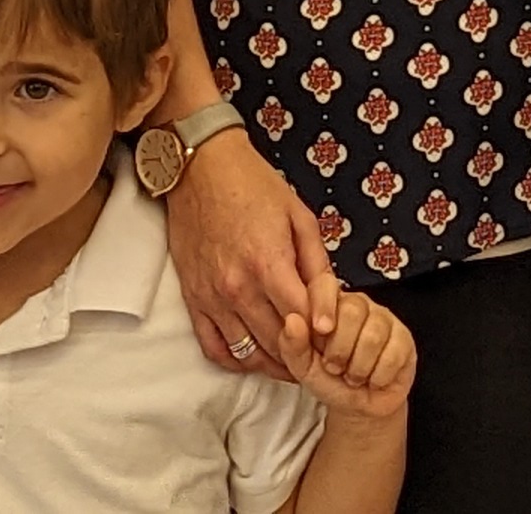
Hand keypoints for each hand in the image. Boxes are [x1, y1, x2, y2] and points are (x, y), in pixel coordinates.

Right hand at [166, 130, 339, 377]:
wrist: (199, 167)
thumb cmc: (254, 186)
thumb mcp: (300, 216)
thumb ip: (317, 264)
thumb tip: (330, 307)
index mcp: (269, 263)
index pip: (305, 320)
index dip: (326, 336)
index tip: (337, 339)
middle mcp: (238, 287)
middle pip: (279, 343)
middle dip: (305, 354)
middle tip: (322, 356)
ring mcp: (212, 297)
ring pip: (249, 354)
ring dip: (276, 364)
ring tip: (295, 361)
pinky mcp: (193, 299)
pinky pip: (215, 348)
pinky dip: (238, 361)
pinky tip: (256, 358)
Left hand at [278, 290, 413, 420]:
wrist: (359, 408)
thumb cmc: (329, 380)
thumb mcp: (303, 368)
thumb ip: (293, 346)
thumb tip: (292, 321)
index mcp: (329, 304)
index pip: (325, 284)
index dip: (323, 304)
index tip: (320, 331)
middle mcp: (358, 305)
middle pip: (352, 311)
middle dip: (340, 349)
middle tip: (334, 367)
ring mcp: (384, 319)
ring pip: (373, 335)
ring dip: (358, 367)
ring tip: (353, 376)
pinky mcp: (405, 339)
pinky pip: (392, 355)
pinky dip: (378, 377)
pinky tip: (373, 379)